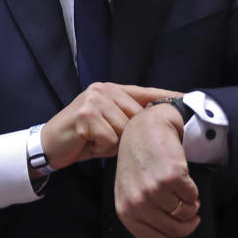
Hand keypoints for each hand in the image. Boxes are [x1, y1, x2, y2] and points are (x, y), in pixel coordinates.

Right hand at [40, 83, 180, 170]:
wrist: (49, 146)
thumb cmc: (82, 138)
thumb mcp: (108, 124)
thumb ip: (128, 120)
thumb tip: (157, 126)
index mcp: (111, 89)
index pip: (145, 91)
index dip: (165, 96)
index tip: (187, 98)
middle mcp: (103, 90)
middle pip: (138, 116)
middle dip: (131, 135)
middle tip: (109, 141)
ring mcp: (94, 101)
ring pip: (125, 130)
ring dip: (114, 144)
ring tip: (97, 142)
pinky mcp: (87, 115)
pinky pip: (111, 138)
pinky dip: (102, 148)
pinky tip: (90, 144)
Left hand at [114, 103, 200, 237]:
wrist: (146, 128)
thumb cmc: (139, 162)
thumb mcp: (134, 195)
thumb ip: (145, 231)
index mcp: (125, 210)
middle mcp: (137, 202)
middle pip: (174, 230)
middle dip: (188, 225)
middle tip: (191, 212)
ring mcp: (153, 189)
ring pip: (186, 214)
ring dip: (191, 206)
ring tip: (184, 192)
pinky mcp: (170, 176)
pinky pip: (193, 197)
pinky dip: (194, 192)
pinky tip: (185, 179)